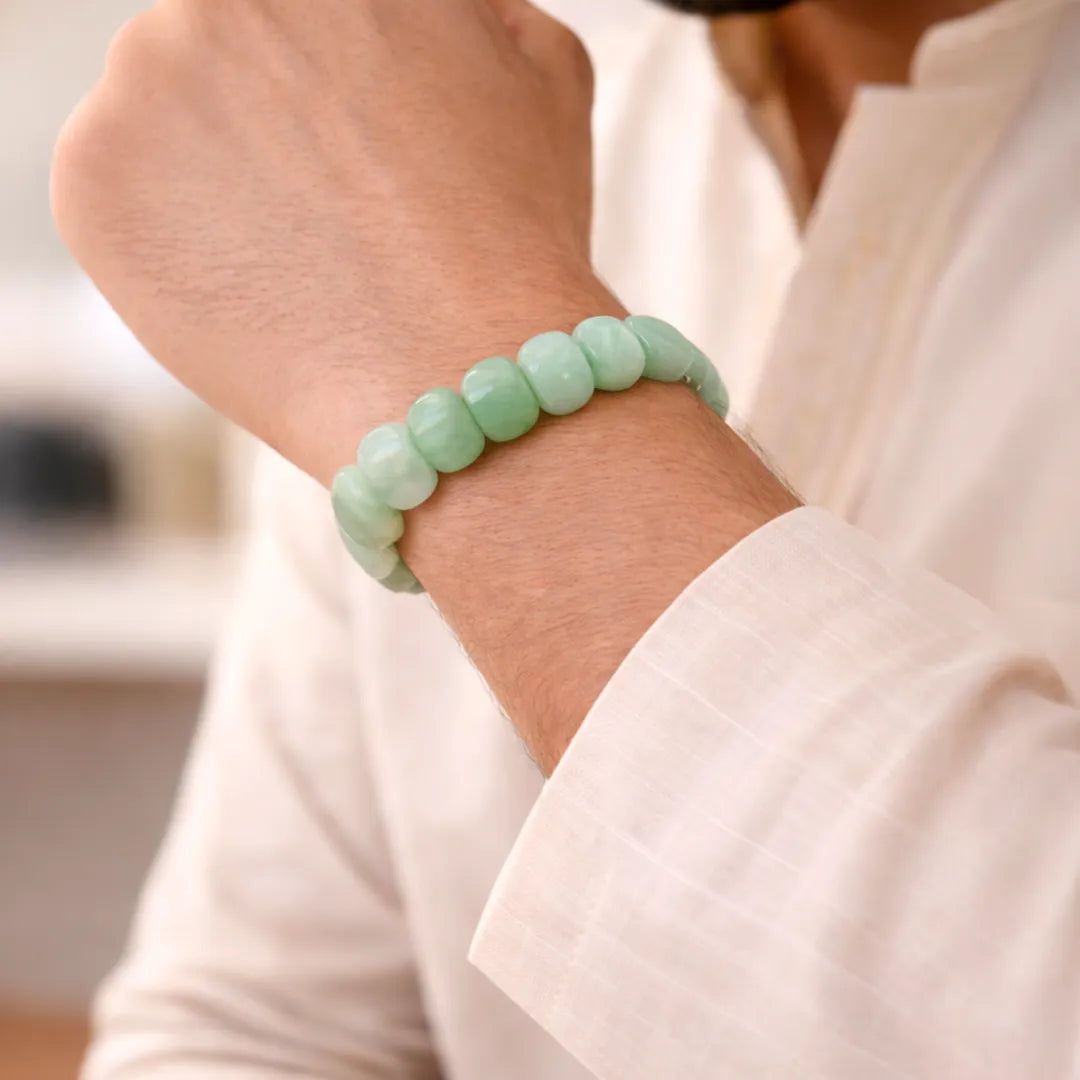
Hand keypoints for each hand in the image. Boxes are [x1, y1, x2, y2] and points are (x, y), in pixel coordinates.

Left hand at [52, 0, 602, 481]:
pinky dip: (174, 244)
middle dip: (274, 118)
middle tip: (335, 207)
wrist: (458, 375)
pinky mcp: (93, 178)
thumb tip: (442, 17)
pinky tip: (255, 289)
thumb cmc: (517, 239)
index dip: (337, 88)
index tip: (356, 144)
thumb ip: (472, 13)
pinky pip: (124, 200)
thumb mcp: (545, 71)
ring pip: (171, 122)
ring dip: (221, 178)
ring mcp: (146, 75)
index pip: (300, 18)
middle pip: (231, 51)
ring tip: (305, 260)